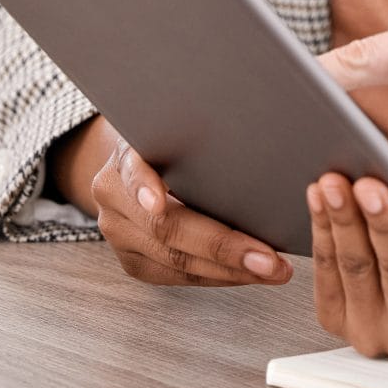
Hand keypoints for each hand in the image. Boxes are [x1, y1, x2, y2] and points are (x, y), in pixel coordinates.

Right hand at [62, 117, 292, 286]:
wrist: (139, 160)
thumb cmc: (175, 137)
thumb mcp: (179, 122)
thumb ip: (203, 128)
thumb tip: (259, 110)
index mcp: (124, 159)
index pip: (132, 170)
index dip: (143, 186)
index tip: (157, 203)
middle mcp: (114, 200)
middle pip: (166, 228)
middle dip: (223, 246)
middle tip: (268, 258)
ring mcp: (120, 235)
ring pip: (175, 261)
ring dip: (230, 270)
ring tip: (273, 270)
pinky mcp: (134, 261)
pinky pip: (178, 277)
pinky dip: (219, 276)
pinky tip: (252, 274)